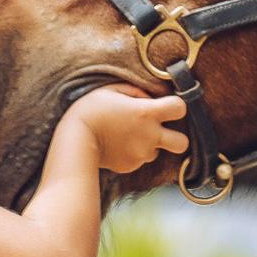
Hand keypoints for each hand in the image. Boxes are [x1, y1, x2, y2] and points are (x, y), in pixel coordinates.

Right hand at [59, 85, 188, 173]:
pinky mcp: (131, 166)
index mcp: (147, 113)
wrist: (74, 140)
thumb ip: (136, 92)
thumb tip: (150, 98)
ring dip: (149, 145)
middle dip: (177, 137)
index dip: (177, 106)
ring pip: (157, 152)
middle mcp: (150, 136)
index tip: (167, 106)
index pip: (181, 108)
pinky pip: (139, 160)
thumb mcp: (112, 90)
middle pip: (183, 143)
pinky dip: (132, 154)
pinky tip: (117, 146)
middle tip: (162, 131)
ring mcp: (141, 154)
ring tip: (128, 137)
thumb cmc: (90, 109)